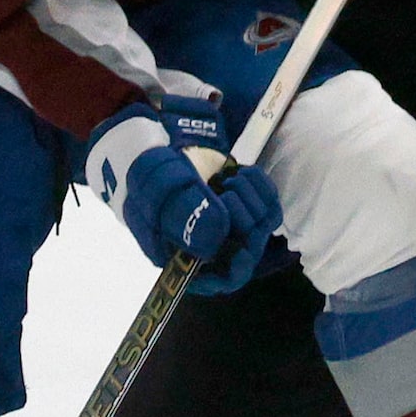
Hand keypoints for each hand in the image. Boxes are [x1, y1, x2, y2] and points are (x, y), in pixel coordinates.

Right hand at [82, 95, 283, 293]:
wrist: (154, 137)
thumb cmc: (147, 170)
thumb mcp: (159, 190)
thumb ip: (184, 215)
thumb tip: (215, 244)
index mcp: (182, 252)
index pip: (219, 278)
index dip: (235, 267)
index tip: (240, 247)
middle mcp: (208, 242)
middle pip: (247, 250)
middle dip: (244, 221)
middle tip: (226, 193)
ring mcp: (227, 221)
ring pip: (261, 225)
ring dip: (252, 199)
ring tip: (229, 180)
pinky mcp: (241, 200)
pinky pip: (268, 204)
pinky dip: (261, 187)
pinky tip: (242, 173)